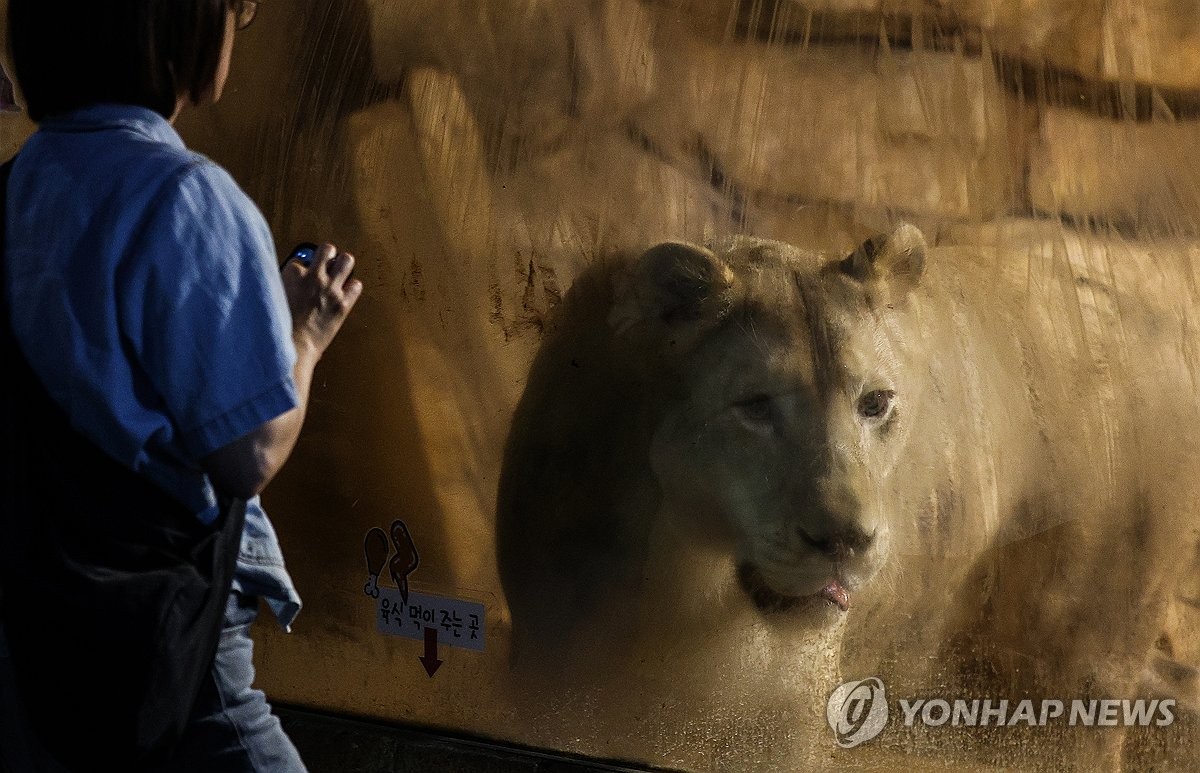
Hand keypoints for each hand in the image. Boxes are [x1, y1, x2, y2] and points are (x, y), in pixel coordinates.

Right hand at [281, 243, 362, 359]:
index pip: (300, 260)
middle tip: (326, 263)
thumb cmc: (278, 326)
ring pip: (347, 261)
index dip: (301, 269)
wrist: (293, 346)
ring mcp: (331, 289)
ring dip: (343, 265)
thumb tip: (286, 280)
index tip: (302, 276)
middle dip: (327, 255)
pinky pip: (356, 286)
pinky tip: (346, 292)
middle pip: (327, 250)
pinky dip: (352, 287)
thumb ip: (282, 284)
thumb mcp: (273, 296)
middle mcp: (314, 277)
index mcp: (292, 274)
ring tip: (339, 272)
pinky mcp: (343, 304)